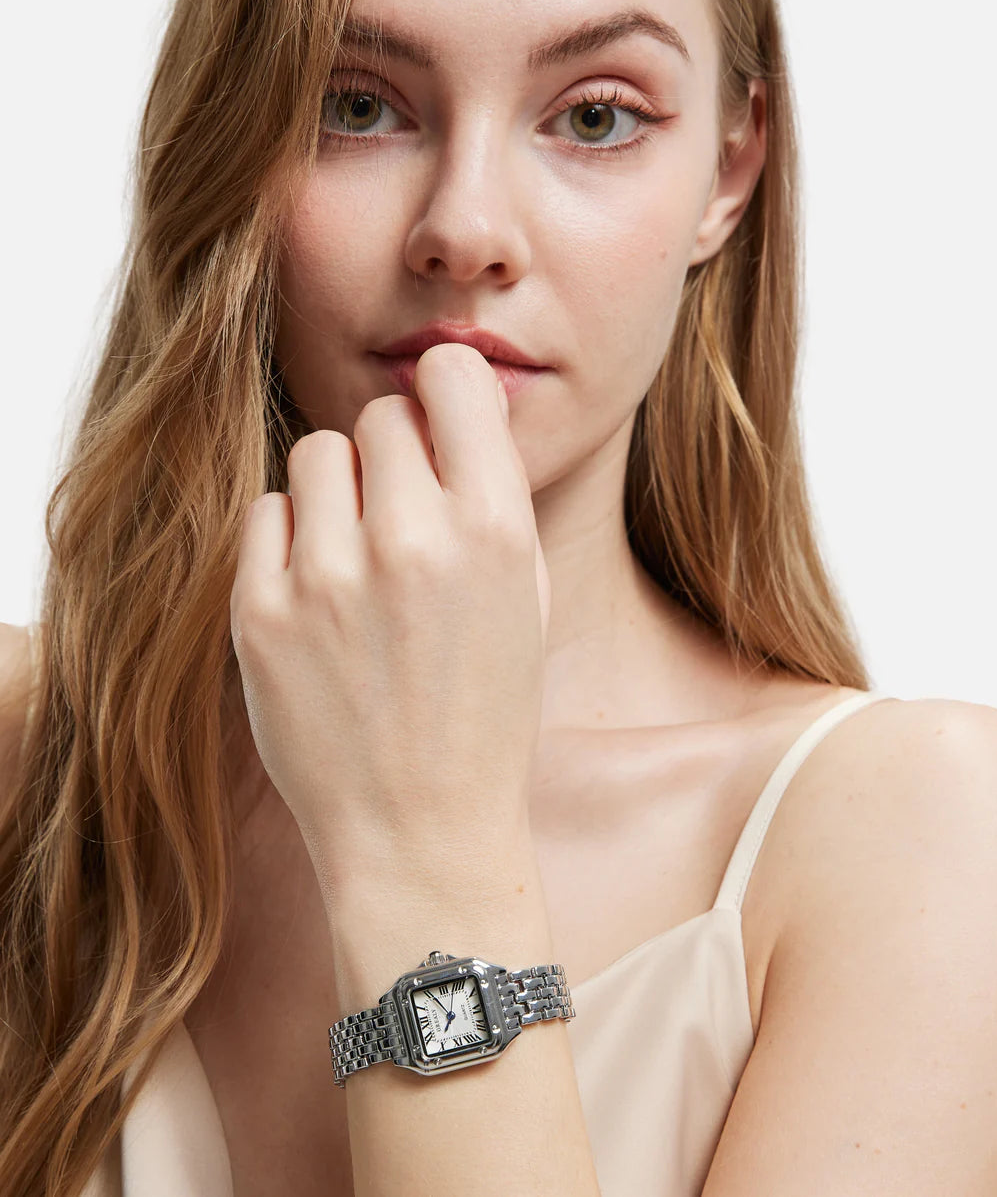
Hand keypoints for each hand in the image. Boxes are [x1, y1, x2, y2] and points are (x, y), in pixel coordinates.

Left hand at [229, 346, 550, 891]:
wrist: (419, 830)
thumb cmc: (483, 713)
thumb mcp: (525, 599)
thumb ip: (491, 496)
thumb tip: (448, 405)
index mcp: (495, 532)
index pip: (452, 377)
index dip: (444, 390)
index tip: (437, 419)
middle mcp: (413, 542)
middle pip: (381, 417)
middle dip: (394, 456)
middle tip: (399, 518)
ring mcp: (329, 579)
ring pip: (317, 454)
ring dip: (339, 491)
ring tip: (355, 557)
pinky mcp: (261, 614)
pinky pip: (266, 513)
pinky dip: (291, 541)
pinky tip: (317, 594)